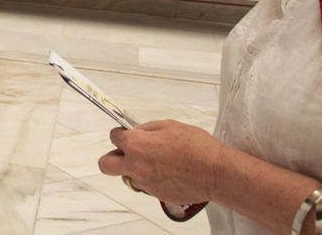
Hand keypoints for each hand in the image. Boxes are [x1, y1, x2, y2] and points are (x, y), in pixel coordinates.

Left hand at [96, 120, 225, 205]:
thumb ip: (146, 129)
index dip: (121, 134)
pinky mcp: (156, 195)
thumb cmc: (197, 147)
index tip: (126, 134)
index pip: (114, 137)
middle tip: (126, 152)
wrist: (215, 172)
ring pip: (127, 176)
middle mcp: (135, 166)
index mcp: (136, 145)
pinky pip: (145, 186)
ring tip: (155, 162)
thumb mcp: (168, 125)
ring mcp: (145, 183)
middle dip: (113, 156)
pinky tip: (167, 172)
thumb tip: (136, 131)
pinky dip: (151, 180)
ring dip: (134, 169)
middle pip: (106, 164)